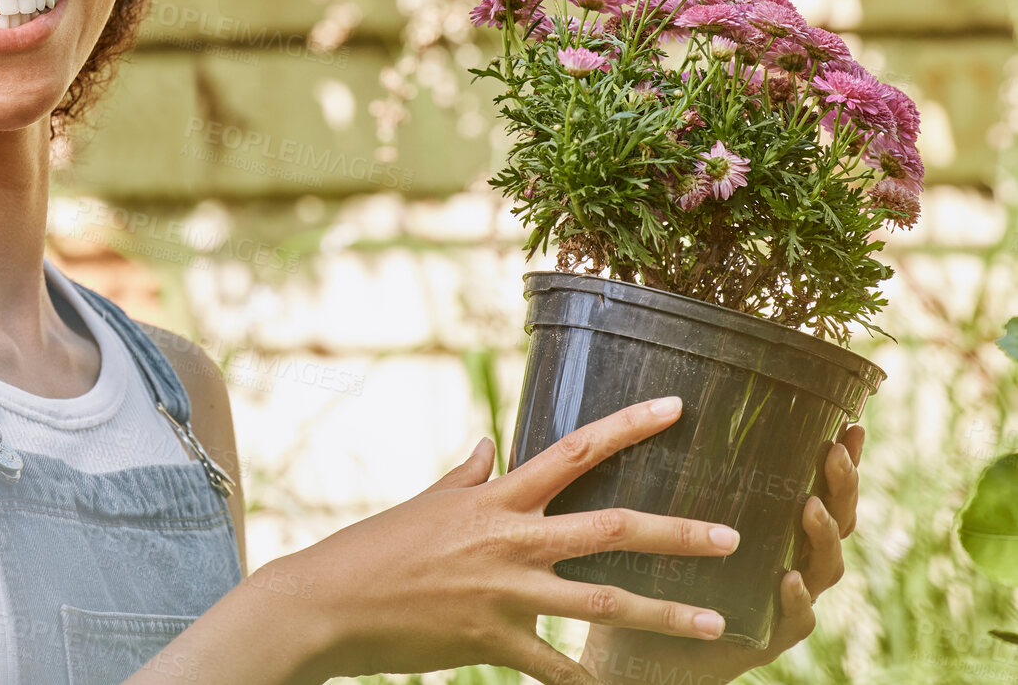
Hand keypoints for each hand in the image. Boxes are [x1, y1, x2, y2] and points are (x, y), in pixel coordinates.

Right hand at [286, 396, 740, 684]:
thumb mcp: (424, 502)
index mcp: (496, 497)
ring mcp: (506, 594)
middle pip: (612, 529)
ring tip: (717, 626)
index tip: (677, 408)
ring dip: (666, 616)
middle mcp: (510, 539)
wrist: (330, 601)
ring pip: (603, 603)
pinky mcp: (492, 642)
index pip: (575, 451)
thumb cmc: (373, 547)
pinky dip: (590, 683)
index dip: (629, 427)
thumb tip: (487, 442)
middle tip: (734, 536)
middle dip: (678, 533)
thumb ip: (464, 474)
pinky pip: (556, 669)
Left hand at [580, 423, 864, 683]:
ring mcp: (788, 600)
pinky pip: (795, 619)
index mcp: (777, 526)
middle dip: (841, 486)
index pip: (819, 486)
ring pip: (825, 567)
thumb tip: (667, 398)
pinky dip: (796, 598)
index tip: (849, 422)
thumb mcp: (671, 511)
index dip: (841, 459)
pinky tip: (790, 578)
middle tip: (834, 453)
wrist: (643, 641)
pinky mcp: (770, 637)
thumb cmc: (658, 566)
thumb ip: (683, 471)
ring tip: (811, 508)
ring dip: (822, 535)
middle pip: (836, 520)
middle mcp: (793, 558)